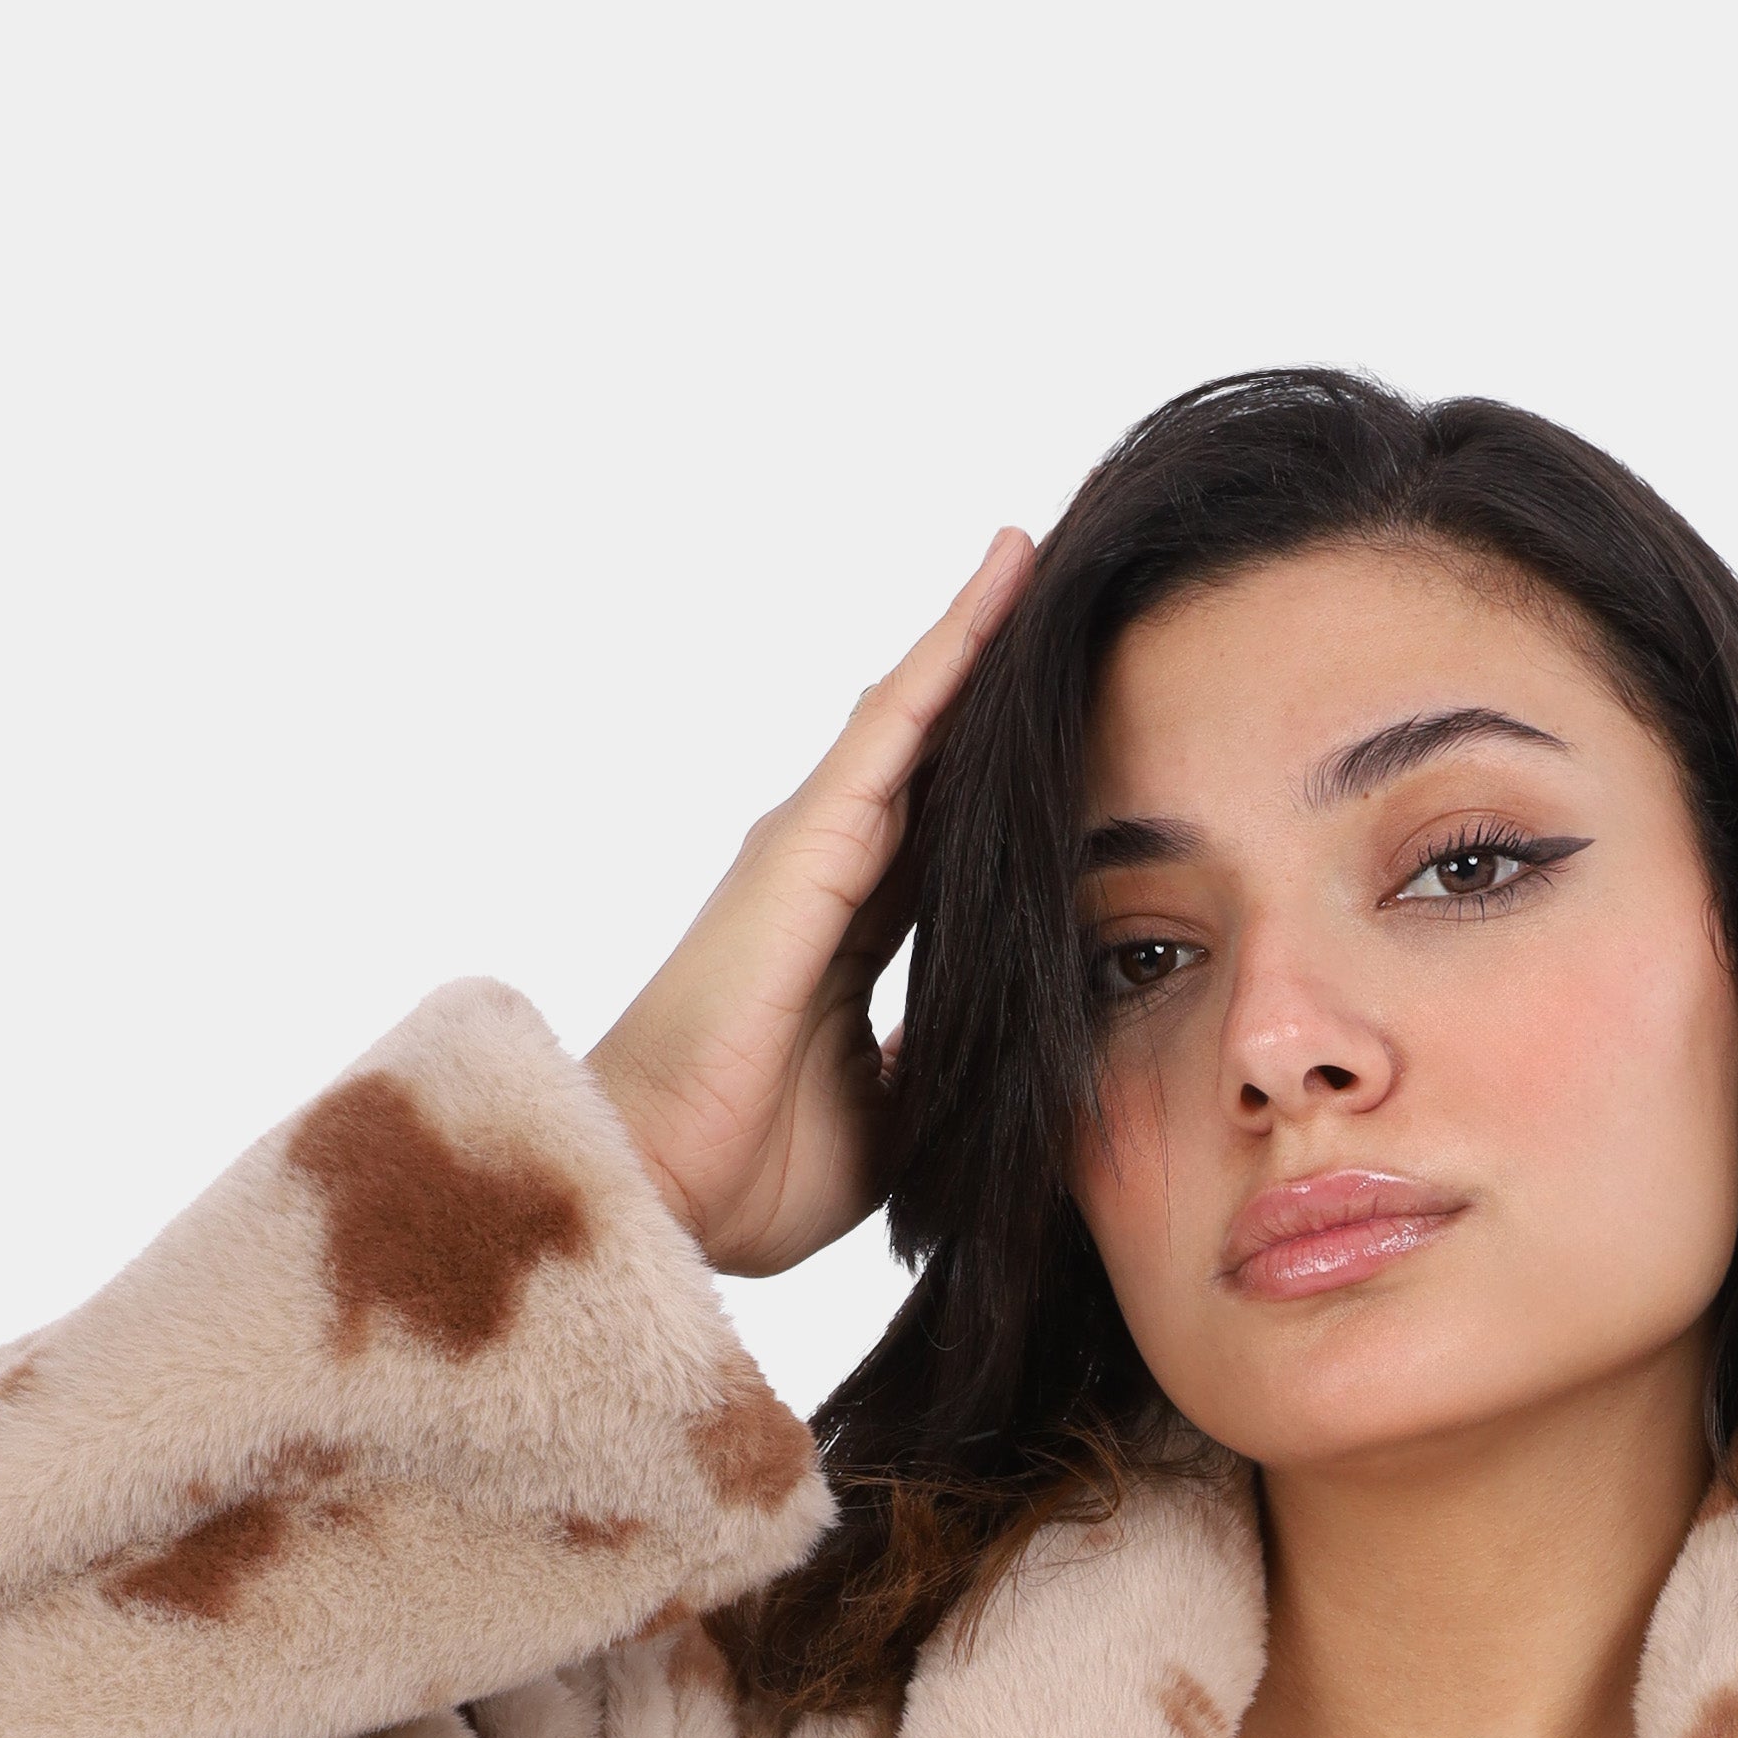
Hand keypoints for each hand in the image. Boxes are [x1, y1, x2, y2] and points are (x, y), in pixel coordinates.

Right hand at [584, 528, 1035, 1275]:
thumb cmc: (752, 1170)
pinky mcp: (806, 837)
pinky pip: (895, 722)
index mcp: (850, 936)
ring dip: (977, 634)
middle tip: (1068, 593)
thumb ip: (940, 1058)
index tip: (1074, 725)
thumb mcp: (892, 1114)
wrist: (664, 1189)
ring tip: (1040, 548)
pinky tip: (1003, 580)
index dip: (1005, 782)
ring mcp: (811, 844)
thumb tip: (1009, 1047)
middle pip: (931, 757)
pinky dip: (950, 649)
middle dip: (991, 682)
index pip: (946, 837)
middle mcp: (827, 870)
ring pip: (915, 713)